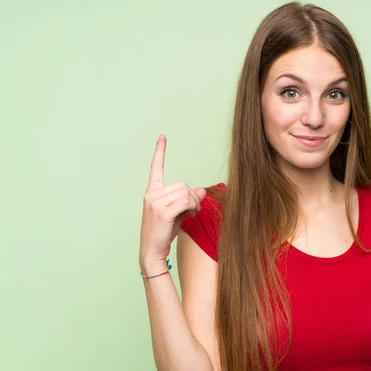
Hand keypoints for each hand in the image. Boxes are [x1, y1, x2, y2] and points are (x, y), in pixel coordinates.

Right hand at [139, 134, 205, 263]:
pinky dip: (192, 207)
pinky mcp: (162, 211)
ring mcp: (155, 202)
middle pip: (182, 183)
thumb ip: (189, 199)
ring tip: (192, 213)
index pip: (155, 168)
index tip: (162, 136)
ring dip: (194, 202)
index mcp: (152, 192)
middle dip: (192, 196)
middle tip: (194, 209)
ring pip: (185, 192)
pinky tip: (191, 214)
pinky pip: (185, 201)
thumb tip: (203, 189)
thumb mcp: (178, 212)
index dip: (160, 151)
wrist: (152, 251)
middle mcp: (151, 194)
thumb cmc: (164, 232)